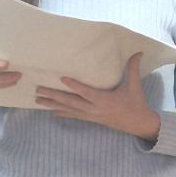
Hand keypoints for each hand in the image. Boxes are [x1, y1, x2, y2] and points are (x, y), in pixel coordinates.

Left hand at [34, 52, 162, 139]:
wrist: (138, 124)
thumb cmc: (136, 103)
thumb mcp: (135, 86)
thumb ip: (133, 68)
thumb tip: (138, 52)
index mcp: (105, 100)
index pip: (87, 92)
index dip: (75, 86)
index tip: (62, 78)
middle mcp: (95, 109)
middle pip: (71, 102)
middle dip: (54, 96)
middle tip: (39, 90)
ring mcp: (91, 115)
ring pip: (69, 110)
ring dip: (52, 105)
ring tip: (38, 100)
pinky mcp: (91, 119)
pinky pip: (73, 115)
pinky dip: (62, 113)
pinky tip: (51, 111)